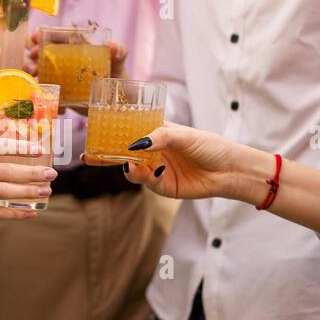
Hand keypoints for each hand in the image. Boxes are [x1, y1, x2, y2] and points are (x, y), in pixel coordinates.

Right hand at [0, 137, 56, 228]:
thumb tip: (21, 150)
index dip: (20, 148)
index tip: (41, 150)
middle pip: (2, 170)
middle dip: (30, 173)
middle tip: (51, 174)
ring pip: (0, 191)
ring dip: (26, 192)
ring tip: (45, 192)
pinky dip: (13, 212)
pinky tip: (30, 213)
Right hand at [23, 29, 128, 114]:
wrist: (117, 98)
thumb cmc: (117, 73)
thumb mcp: (119, 61)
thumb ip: (119, 51)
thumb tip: (113, 47)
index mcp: (75, 45)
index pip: (56, 36)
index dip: (44, 34)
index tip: (36, 37)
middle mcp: (64, 58)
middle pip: (42, 51)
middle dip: (32, 52)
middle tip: (32, 57)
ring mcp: (59, 75)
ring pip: (38, 69)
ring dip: (31, 72)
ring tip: (34, 76)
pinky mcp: (59, 91)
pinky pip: (45, 91)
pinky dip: (44, 96)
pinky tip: (50, 102)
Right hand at [81, 122, 248, 200]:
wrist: (230, 170)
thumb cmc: (210, 146)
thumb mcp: (184, 135)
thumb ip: (159, 137)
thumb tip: (135, 144)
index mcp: (158, 134)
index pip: (131, 132)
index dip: (113, 133)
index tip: (95, 132)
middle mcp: (155, 152)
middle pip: (125, 154)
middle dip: (106, 156)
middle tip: (89, 156)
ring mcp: (158, 170)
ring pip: (133, 170)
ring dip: (126, 167)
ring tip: (126, 163)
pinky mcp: (165, 187)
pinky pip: (147, 182)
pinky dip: (143, 177)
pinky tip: (146, 171)